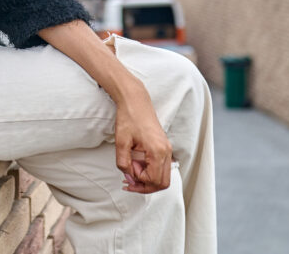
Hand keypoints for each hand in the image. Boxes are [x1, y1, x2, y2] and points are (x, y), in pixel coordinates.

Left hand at [113, 79, 173, 193]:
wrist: (135, 101)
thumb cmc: (128, 118)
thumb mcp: (121, 142)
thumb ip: (124, 163)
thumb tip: (129, 178)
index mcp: (158, 151)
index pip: (153, 180)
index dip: (139, 180)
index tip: (127, 169)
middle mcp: (166, 152)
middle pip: (162, 183)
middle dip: (145, 186)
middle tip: (129, 181)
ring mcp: (167, 150)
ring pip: (163, 177)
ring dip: (148, 180)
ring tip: (132, 172)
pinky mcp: (164, 148)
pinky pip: (162, 168)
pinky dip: (151, 172)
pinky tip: (137, 166)